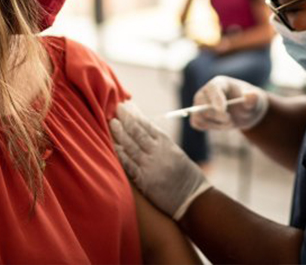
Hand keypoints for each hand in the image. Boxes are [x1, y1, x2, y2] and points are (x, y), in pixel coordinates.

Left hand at [110, 102, 211, 219]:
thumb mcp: (177, 154)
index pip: (148, 125)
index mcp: (167, 144)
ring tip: (112, 124)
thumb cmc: (187, 176)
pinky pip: (129, 165)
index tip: (127, 106)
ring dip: (120, 134)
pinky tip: (113, 147)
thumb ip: (161, 144)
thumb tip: (145, 131)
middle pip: (138, 133)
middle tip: (117, 109)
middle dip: (125, 120)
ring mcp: (150, 166)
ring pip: (131, 146)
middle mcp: (158, 153)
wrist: (193, 199)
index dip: (136, 115)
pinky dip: (120, 155)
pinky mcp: (145, 181)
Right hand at [190, 76, 268, 130]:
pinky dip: (209, 127)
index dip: (216, 98)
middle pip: (202, 103)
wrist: (244, 112)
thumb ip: (253, 99)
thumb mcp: (255, 101)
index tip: (223, 110)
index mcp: (220, 83)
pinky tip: (220, 125)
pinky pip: (197, 123)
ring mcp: (200, 103)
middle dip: (216, 115)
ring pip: (199, 115)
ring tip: (229, 122)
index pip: (212, 88)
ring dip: (215, 123)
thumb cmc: (248, 103)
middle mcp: (206, 92)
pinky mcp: (199, 115)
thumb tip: (251, 96)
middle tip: (230, 120)